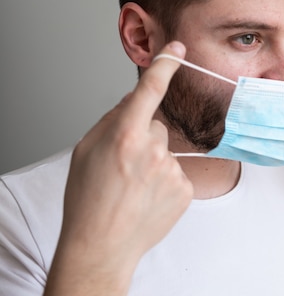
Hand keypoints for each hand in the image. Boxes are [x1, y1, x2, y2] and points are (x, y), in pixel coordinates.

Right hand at [45, 42, 192, 295]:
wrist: (102, 245)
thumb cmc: (88, 198)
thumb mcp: (85, 150)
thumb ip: (113, 119)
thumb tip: (136, 100)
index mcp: (124, 135)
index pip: (149, 90)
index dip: (164, 65)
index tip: (177, 49)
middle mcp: (153, 149)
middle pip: (157, 126)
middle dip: (143, 137)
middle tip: (123, 165)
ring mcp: (172, 170)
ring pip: (167, 150)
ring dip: (154, 161)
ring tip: (133, 186)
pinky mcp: (185, 189)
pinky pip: (176, 172)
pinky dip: (164, 180)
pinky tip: (147, 196)